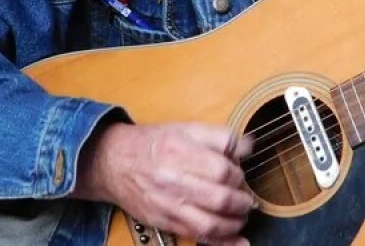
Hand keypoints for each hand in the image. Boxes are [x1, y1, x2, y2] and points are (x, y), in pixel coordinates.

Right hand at [73, 122, 254, 244]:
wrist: (115, 162)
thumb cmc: (153, 144)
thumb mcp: (186, 128)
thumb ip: (220, 137)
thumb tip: (249, 146)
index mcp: (180, 150)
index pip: (222, 168)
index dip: (238, 172)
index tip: (240, 173)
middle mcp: (172, 179)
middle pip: (220, 197)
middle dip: (242, 200)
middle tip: (246, 197)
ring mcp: (168, 204)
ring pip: (210, 223)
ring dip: (235, 223)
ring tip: (242, 215)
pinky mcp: (165, 222)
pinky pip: (197, 237)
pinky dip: (222, 243)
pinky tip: (239, 242)